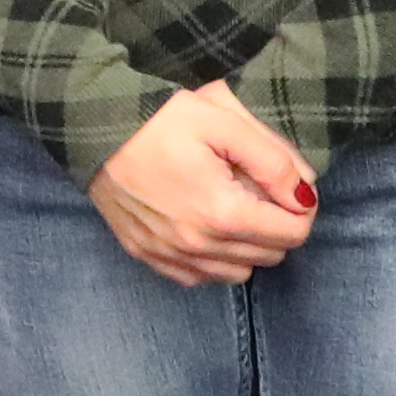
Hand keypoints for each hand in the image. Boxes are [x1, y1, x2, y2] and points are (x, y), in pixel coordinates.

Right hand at [88, 82, 313, 288]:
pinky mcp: (147, 256)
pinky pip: (199, 278)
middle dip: (277, 224)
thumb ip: (273, 159)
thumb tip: (306, 192)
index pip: (293, 233)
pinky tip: (203, 224)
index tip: (289, 185)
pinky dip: (212, 259)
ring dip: (247, 245)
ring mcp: (169, 256)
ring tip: (231, 205)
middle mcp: (197, 246)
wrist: (90, 125)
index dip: (302, 207)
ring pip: (238, 272)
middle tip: (258, 188)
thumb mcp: (223, 120)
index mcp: (222, 212)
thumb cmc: (158, 117)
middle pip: (270, 256)